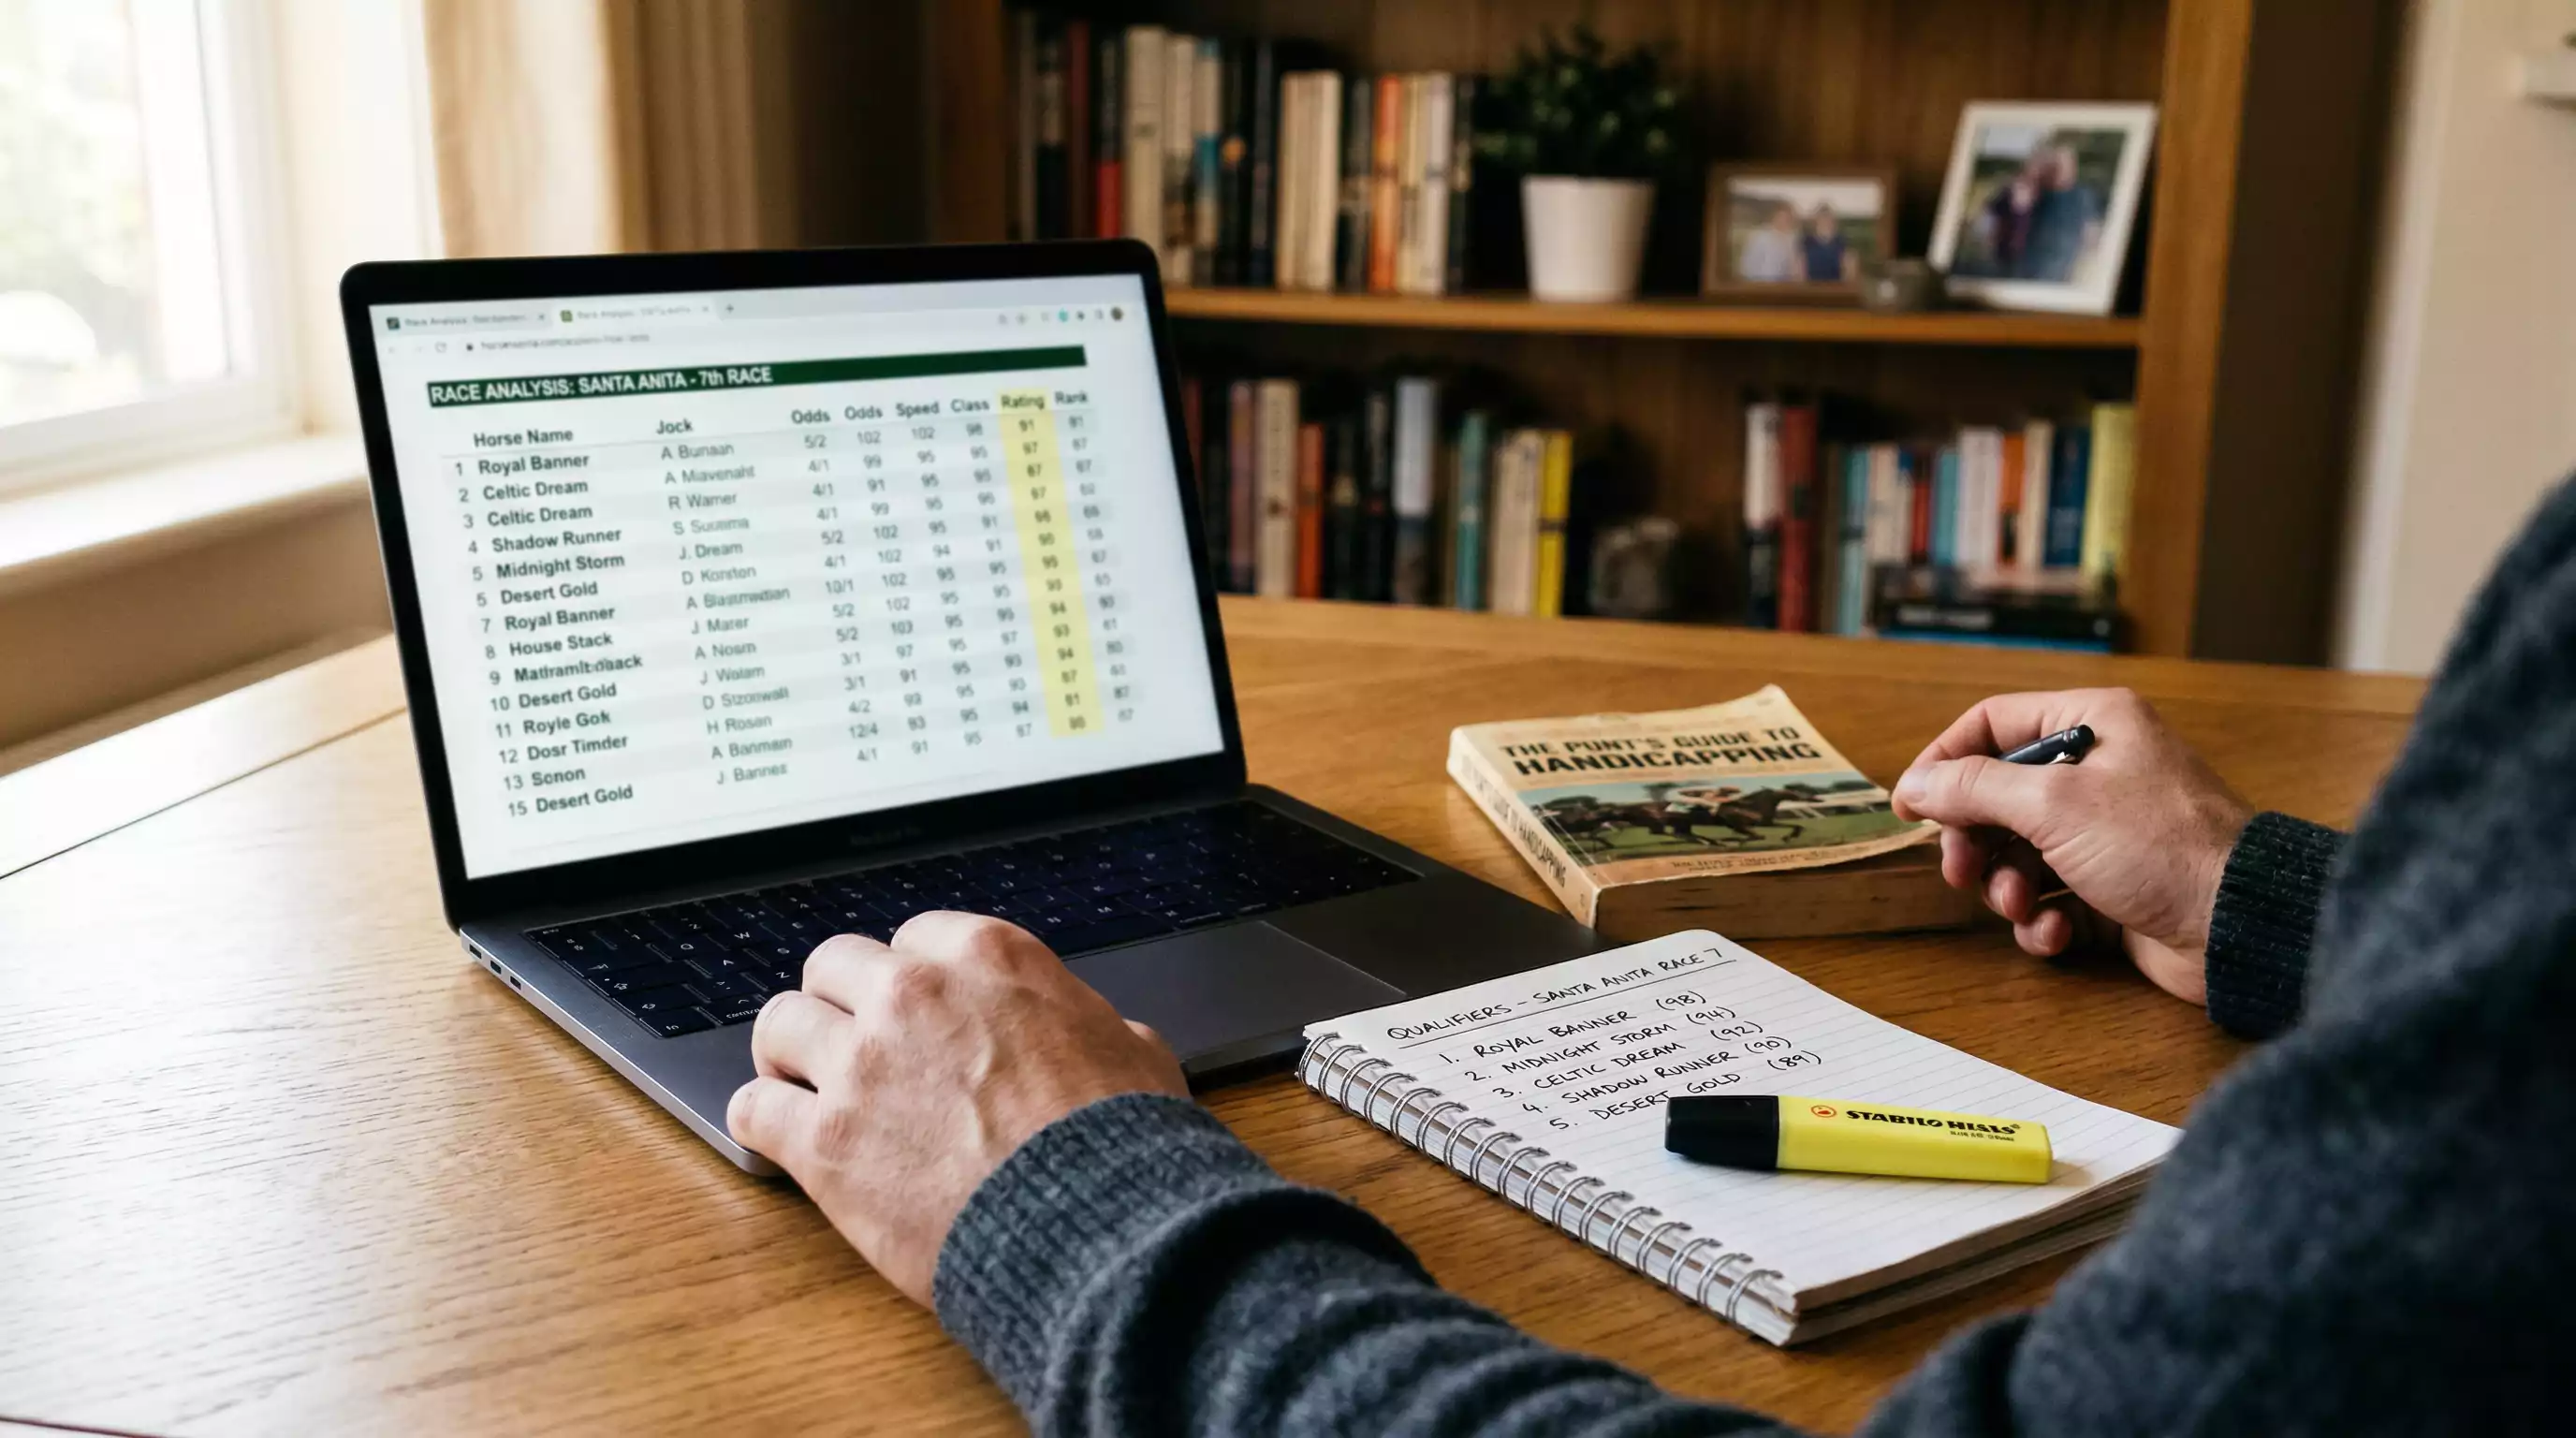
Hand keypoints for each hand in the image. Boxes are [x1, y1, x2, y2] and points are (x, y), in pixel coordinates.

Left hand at [727, 912, 1188, 1305]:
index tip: (911, 1013)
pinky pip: (751, 1108)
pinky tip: (780, 1138)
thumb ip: (1084, 1021)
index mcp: (987, 958)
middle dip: (840, 1004)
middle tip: (850, 1045)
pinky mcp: (825, 1143)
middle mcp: (913, 994)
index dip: (910, 978)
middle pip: (832, 965)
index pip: (912, 937)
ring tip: (800, 1085)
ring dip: (788, 1053)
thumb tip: (1092, 1030)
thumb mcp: (1131, 1048)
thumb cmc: (1121, 1143)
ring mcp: (861, 1065)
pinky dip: (761, 1120)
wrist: (1096, 1226)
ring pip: (778, 1022)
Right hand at [1890, 688, 2253, 1005]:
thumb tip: (1915, 784)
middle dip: (1975, 840)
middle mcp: (2101, 770)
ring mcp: (2108, 833)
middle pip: (1999, 796)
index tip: (1910, 806)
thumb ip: (1974, 788)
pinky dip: (2044, 918)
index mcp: (2093, 724)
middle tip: (1961, 872)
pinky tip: (2057, 932)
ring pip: (2020, 853)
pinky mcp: (2115, 890)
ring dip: (2007, 886)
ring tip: (2020, 906)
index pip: (1994, 724)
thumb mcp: (2053, 803)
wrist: (2240, 925)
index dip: (1945, 762)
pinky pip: (2052, 898)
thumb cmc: (2158, 845)